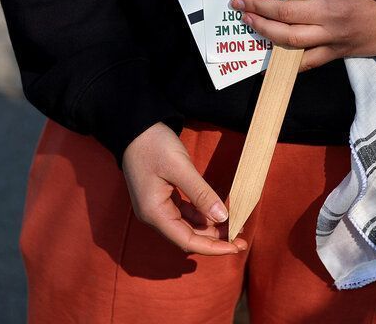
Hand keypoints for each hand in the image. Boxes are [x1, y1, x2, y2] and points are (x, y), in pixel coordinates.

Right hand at [122, 122, 247, 254]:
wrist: (135, 127)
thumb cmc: (154, 145)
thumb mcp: (180, 167)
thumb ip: (201, 193)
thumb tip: (222, 217)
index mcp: (154, 213)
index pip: (187, 240)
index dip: (213, 247)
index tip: (236, 247)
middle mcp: (154, 215)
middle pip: (187, 236)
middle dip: (214, 239)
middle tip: (241, 237)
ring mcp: (157, 206)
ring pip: (187, 225)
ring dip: (209, 228)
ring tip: (233, 225)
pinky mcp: (162, 196)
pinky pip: (184, 213)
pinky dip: (201, 215)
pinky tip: (217, 212)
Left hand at [230, 0, 375, 69]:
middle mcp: (329, 13)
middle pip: (284, 12)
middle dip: (257, 6)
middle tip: (238, 2)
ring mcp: (331, 36)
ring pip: (289, 38)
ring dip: (265, 30)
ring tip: (248, 21)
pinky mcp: (336, 52)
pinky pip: (307, 60)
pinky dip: (289, 59)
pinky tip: (273, 55)